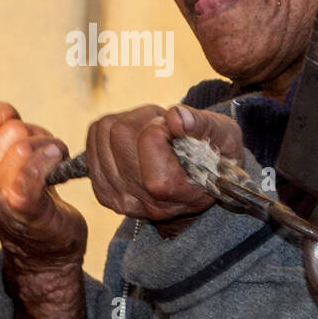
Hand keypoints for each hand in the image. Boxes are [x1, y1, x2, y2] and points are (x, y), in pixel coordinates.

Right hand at [0, 102, 87, 276]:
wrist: (44, 253)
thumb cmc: (25, 202)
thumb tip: (5, 113)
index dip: (0, 115)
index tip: (17, 129)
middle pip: (9, 130)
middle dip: (33, 135)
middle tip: (40, 157)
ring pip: (24, 144)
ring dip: (47, 147)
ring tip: (51, 163)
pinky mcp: (21, 206)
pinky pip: (33, 166)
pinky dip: (51, 157)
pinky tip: (58, 162)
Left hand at [86, 103, 244, 223]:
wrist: (201, 186)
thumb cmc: (217, 157)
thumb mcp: (225, 136)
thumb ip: (202, 125)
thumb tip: (174, 117)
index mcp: (177, 193)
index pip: (149, 141)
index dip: (160, 125)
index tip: (176, 129)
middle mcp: (145, 202)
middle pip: (120, 133)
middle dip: (143, 118)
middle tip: (163, 127)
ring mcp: (120, 200)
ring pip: (103, 133)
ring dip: (127, 122)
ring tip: (151, 135)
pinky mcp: (104, 193)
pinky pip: (92, 141)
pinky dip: (110, 131)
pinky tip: (134, 142)